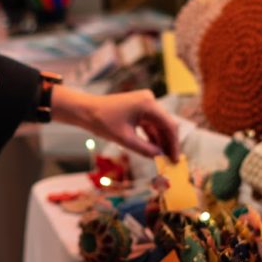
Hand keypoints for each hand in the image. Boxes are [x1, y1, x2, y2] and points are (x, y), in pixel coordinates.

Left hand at [51, 86, 178, 160]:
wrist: (86, 110)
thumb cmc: (103, 122)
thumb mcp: (125, 139)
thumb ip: (145, 149)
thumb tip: (161, 157)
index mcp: (148, 104)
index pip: (169, 125)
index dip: (174, 144)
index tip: (176, 160)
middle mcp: (149, 100)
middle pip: (166, 124)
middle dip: (169, 143)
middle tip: (172, 161)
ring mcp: (145, 103)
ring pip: (159, 125)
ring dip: (161, 141)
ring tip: (164, 158)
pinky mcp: (139, 108)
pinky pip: (150, 123)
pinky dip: (153, 136)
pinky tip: (155, 150)